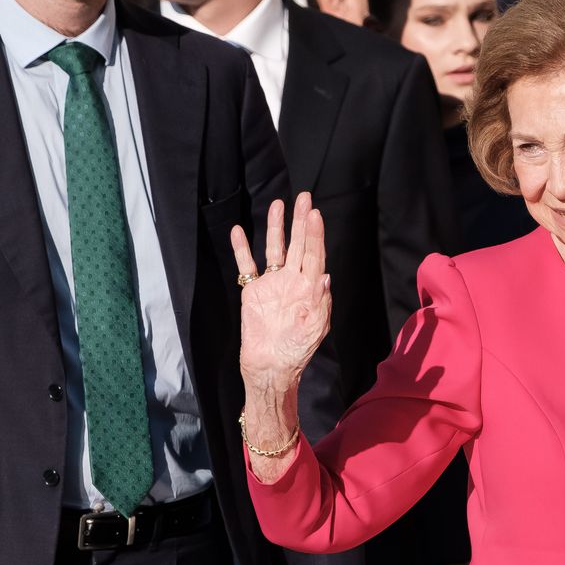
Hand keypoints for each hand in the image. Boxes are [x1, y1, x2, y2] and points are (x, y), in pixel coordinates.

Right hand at [234, 193, 331, 389]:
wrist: (271, 367)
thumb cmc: (297, 351)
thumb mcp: (316, 327)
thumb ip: (321, 301)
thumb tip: (325, 276)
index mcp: (311, 288)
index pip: (314, 255)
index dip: (315, 235)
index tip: (315, 214)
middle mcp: (293, 281)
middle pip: (297, 245)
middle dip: (301, 222)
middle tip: (304, 197)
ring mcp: (272, 284)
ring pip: (274, 249)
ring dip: (276, 228)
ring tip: (278, 204)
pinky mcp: (253, 291)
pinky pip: (247, 266)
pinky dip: (243, 249)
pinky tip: (240, 231)